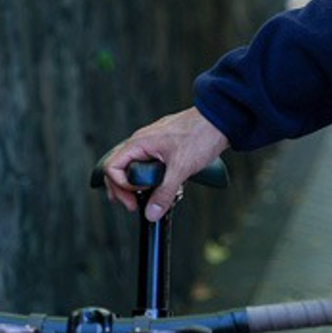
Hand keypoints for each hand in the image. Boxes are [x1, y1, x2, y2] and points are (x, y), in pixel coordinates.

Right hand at [99, 107, 229, 221]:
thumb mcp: (181, 168)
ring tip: (143, 200)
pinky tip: (159, 188)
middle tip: (133, 206)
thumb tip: (152, 212)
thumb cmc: (200, 134)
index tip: (136, 198)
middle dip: (122, 190)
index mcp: (139, 143)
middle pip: (117, 169)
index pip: (112, 167)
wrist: (219, 120)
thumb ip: (165, 192)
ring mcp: (151, 145)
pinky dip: (147, 179)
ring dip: (134, 186)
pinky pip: (145, 165)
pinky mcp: (162, 148)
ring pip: (131, 167)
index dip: (120, 186)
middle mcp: (141, 143)